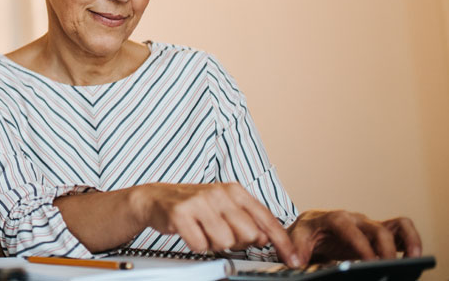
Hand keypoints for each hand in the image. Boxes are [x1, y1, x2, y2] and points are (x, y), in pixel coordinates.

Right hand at [131, 182, 302, 266]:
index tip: (292, 258)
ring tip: (203, 231)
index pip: (266, 219)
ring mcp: (199, 202)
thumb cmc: (193, 205)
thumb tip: (266, 238)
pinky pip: (200, 245)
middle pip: (247, 235)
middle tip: (221, 233)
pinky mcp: (181, 213)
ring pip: (224, 242)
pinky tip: (191, 232)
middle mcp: (219, 193)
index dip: (282, 242)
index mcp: (235, 191)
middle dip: (236, 242)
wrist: (156, 198)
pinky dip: (196, 245)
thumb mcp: (224, 207)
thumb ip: (247, 220)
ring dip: (214, 244)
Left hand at [287, 210, 421, 262]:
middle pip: (377, 229)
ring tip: (415, 258)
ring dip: (408, 240)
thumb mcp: (297, 237)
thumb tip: (297, 261)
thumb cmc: (306, 232)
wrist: (311, 226)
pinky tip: (414, 256)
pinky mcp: (379, 233)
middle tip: (388, 268)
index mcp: (334, 218)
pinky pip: (401, 231)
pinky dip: (411, 240)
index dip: (360, 244)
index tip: (369, 261)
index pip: (349, 228)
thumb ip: (297, 248)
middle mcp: (355, 219)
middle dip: (385, 249)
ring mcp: (369, 225)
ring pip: (395, 226)